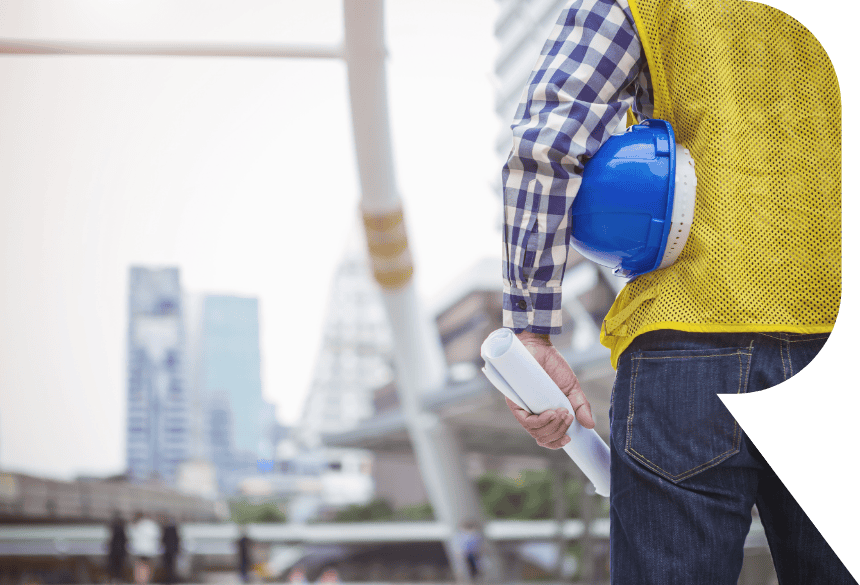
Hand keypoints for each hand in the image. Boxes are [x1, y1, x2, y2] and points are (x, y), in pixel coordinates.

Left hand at [505, 330, 594, 448]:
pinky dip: (541, 421)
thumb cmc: (553, 367)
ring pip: (534, 431)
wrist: (539, 347)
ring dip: (552, 427)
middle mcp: (531, 414)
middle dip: (558, 432)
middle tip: (569, 417)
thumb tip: (591, 425)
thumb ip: (581, 406)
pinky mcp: (514, 401)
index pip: (546, 437)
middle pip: (541, 437)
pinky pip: (525, 420)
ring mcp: (522, 408)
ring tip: (563, 413)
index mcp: (544, 414)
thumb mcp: (572, 388)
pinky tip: (551, 413)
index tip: (568, 439)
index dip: (556, 443)